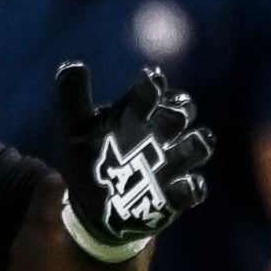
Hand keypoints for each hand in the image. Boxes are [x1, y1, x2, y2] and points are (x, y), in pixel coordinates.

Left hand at [54, 61, 213, 258]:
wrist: (91, 204)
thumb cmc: (89, 158)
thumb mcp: (74, 127)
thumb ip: (72, 96)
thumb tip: (74, 66)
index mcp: (137, 115)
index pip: (152, 91)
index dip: (153, 85)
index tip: (149, 81)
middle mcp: (159, 136)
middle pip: (182, 113)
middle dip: (179, 111)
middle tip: (169, 114)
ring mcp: (169, 166)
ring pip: (198, 146)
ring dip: (198, 143)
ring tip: (193, 142)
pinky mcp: (172, 197)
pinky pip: (193, 190)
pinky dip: (192, 187)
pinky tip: (186, 184)